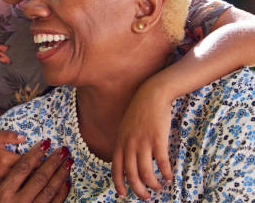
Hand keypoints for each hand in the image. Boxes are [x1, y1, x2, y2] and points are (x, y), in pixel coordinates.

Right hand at [0, 143, 71, 202]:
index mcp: (4, 193)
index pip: (22, 169)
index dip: (35, 155)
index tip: (45, 143)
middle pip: (39, 178)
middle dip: (53, 163)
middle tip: (64, 150)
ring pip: (49, 191)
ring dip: (60, 176)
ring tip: (68, 163)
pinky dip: (61, 194)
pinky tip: (66, 183)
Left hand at [112, 79, 172, 199]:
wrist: (152, 94)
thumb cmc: (140, 112)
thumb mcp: (126, 127)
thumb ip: (125, 143)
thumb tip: (128, 160)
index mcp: (120, 142)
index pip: (116, 168)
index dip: (118, 183)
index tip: (122, 194)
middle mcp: (129, 144)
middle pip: (131, 174)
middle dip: (138, 189)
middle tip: (145, 196)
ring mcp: (143, 142)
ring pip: (146, 172)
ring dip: (152, 184)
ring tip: (159, 187)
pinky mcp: (158, 139)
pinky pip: (162, 163)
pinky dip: (166, 173)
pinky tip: (169, 176)